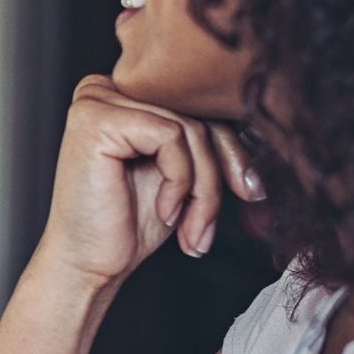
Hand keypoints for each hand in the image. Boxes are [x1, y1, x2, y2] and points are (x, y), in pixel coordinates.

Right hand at [37, 75, 262, 289]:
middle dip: (218, 175)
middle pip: (197, 115)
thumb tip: (265, 124)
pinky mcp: (96, 119)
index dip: (231, 151)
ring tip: (191, 228)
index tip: (251, 193)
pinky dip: (180, 182)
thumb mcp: (180, 173)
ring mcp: (96, 100)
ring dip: (203, 189)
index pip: (198, 105)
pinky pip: (171, 137)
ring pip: (190, 130)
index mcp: (123, 95)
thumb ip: (204, 139)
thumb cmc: (127, 224)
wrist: (88, 265)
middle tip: (211, 225)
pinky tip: (164, 211)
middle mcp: (106, 88)